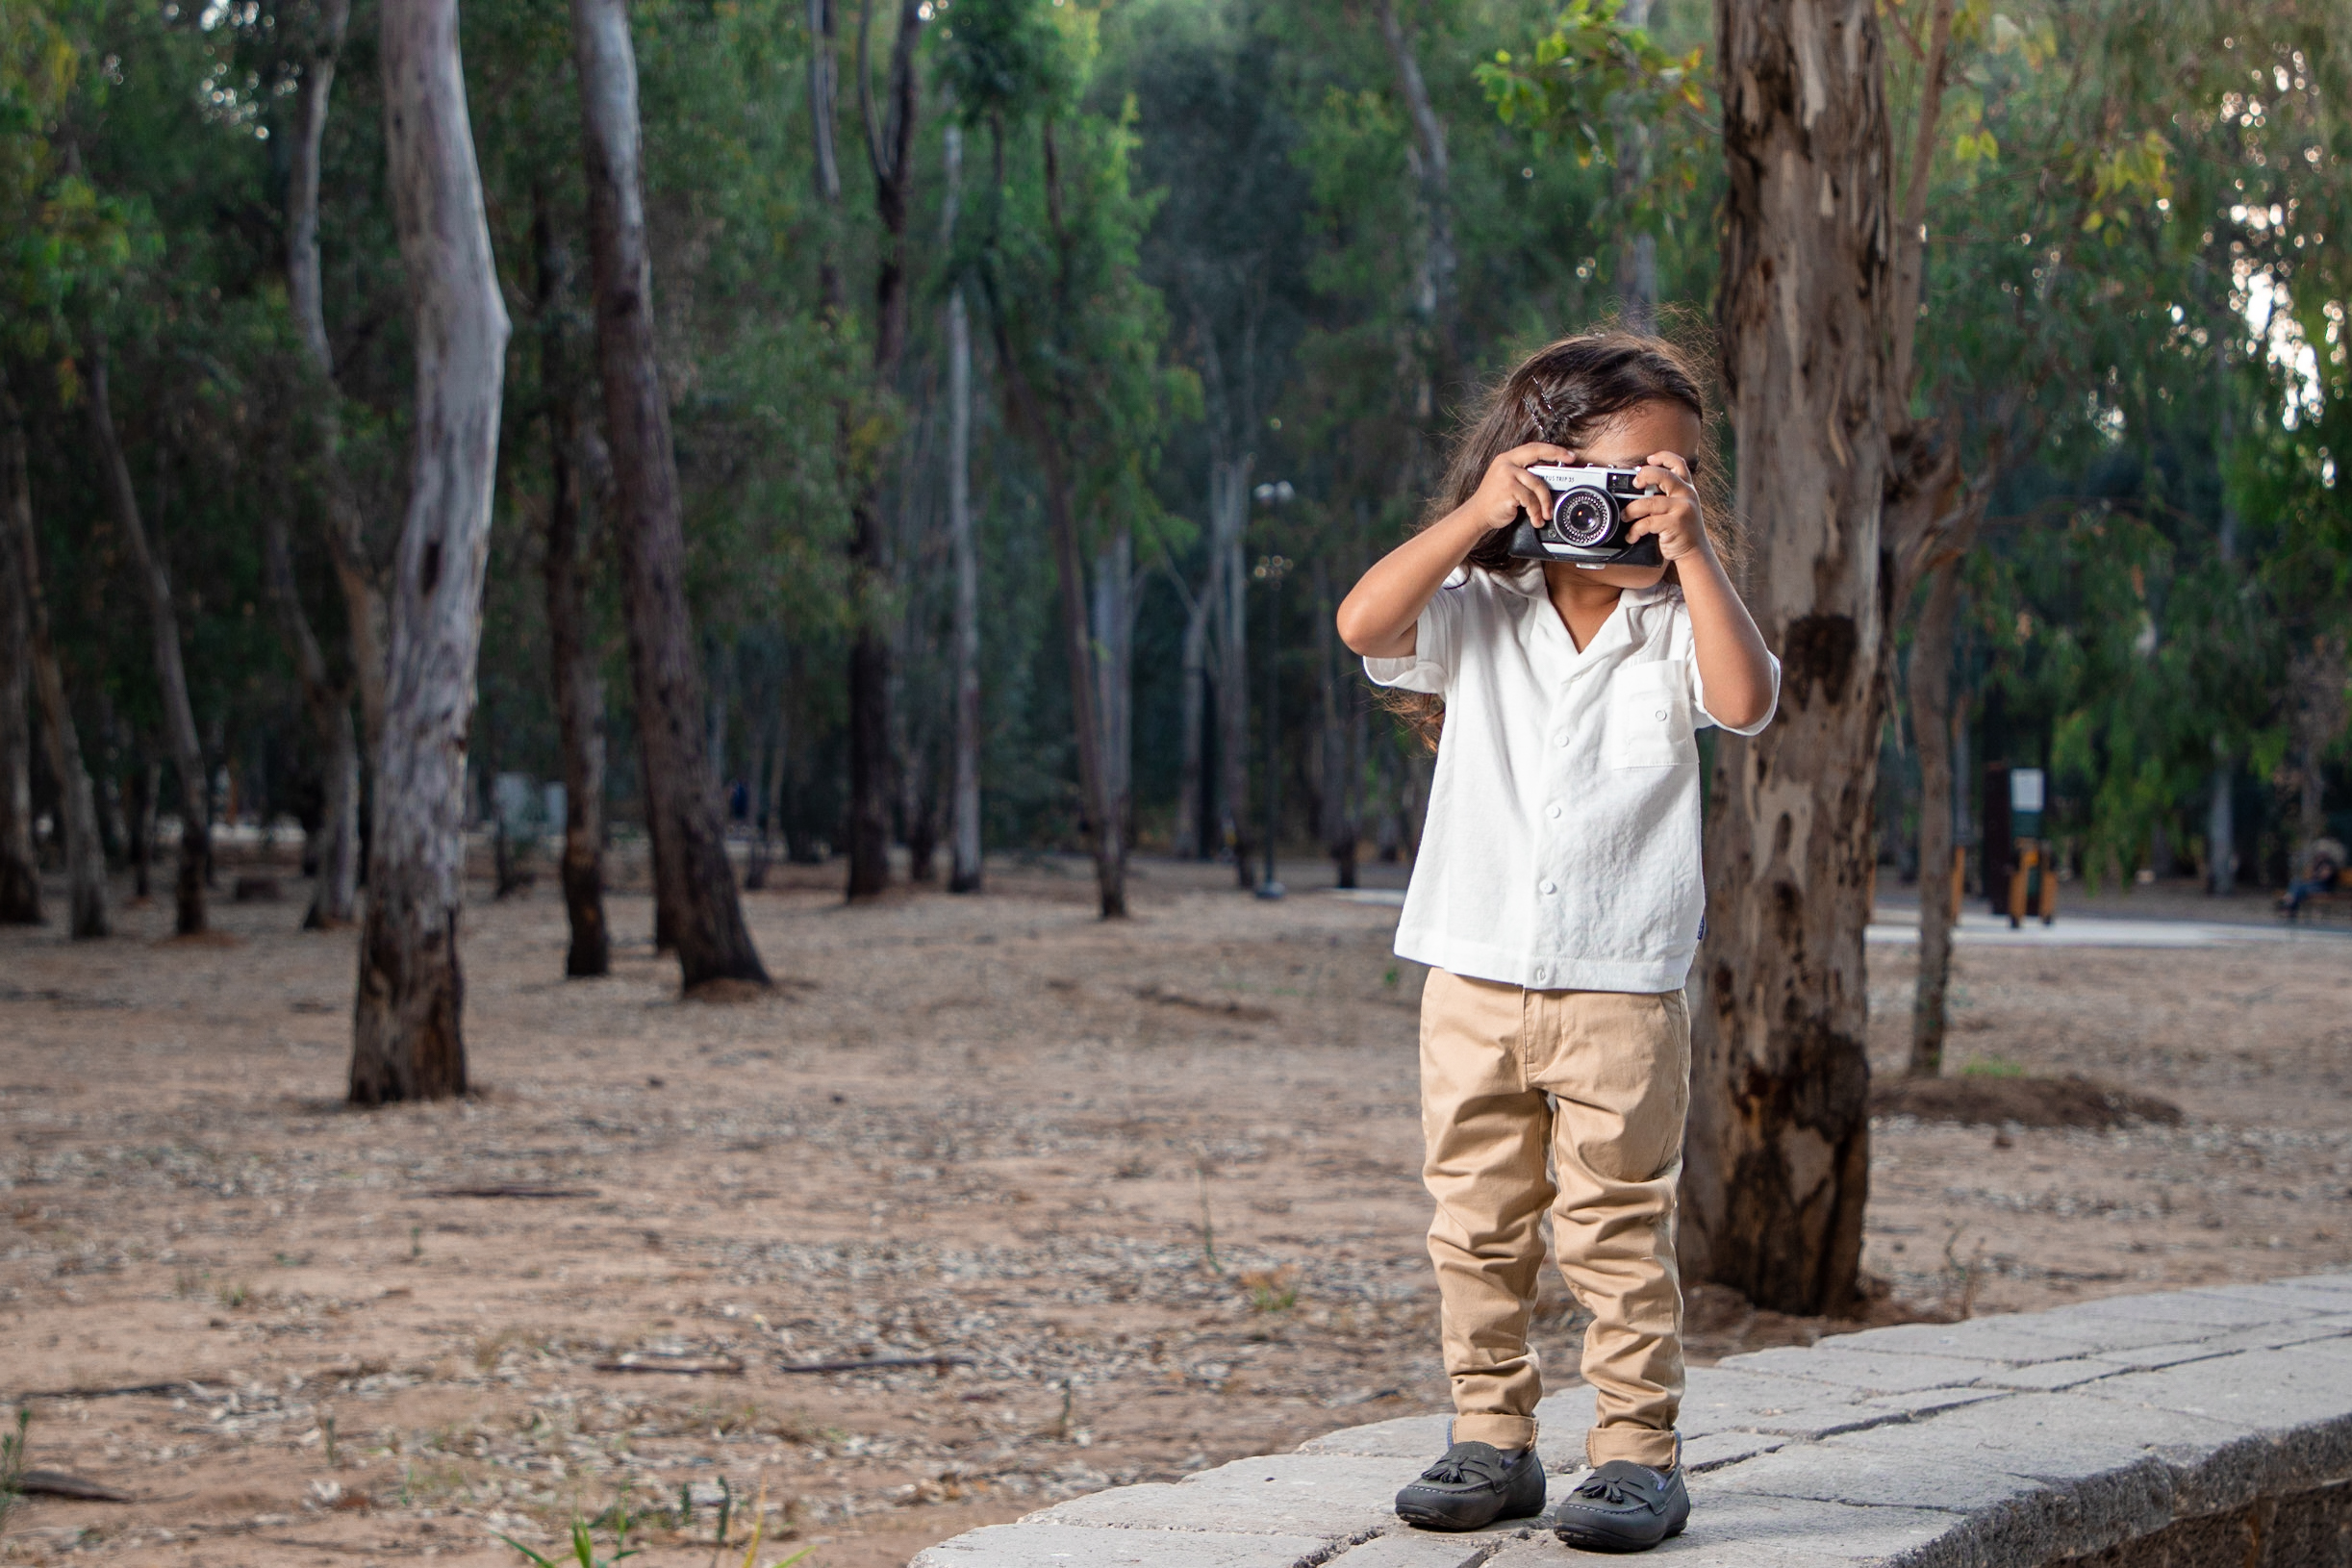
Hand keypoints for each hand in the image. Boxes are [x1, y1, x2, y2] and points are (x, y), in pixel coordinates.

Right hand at [1461, 443, 1576, 533]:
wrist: (1477, 515)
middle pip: (1537, 454)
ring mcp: (1507, 475)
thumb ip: (1523, 475)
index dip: (1552, 449)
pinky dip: (1535, 512)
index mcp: (1507, 459)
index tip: (1568, 454)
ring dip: (1545, 502)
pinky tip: (1535, 519)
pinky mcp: (1508, 489)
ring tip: (1546, 514)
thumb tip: (1548, 479)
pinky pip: (1530, 499)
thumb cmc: (1494, 501)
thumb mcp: (1507, 481)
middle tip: (1572, 464)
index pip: (1533, 448)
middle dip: (1557, 455)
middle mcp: (1506, 463)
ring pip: (1537, 484)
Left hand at [1623, 453, 1712, 564]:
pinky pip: (1648, 522)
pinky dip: (1635, 529)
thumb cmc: (1682, 529)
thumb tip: (1639, 486)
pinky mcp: (1675, 524)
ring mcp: (1682, 508)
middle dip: (1645, 476)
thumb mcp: (1680, 506)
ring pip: (1649, 502)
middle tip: (1635, 484)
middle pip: (1664, 475)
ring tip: (1625, 516)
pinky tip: (1632, 535)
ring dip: (1632, 510)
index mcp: (1686, 488)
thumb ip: (1667, 495)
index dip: (1663, 457)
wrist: (1695, 551)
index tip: (1649, 459)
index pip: (1679, 464)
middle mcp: (1686, 495)